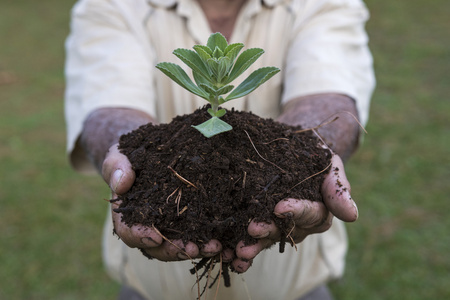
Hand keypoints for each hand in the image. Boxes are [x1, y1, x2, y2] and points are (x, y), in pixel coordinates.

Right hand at [102, 144, 222, 260]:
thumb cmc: (131, 156)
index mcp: (128, 215)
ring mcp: (169, 226)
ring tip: (214, 247)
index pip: (129, 232)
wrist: (150, 152)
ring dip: (197, 249)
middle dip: (174, 250)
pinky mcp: (188, 221)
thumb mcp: (119, 156)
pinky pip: (197, 235)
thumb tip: (122, 183)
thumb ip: (117, 168)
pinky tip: (225, 242)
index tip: (154, 236)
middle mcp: (148, 226)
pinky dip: (209, 240)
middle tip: (191, 249)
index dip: (140, 236)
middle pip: (157, 246)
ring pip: (180, 245)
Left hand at [230, 154, 357, 271]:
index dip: (296, 211)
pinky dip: (236, 247)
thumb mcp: (329, 165)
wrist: (290, 148)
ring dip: (251, 247)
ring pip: (265, 239)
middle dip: (268, 232)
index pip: (310, 214)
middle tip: (252, 231)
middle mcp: (297, 224)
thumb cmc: (313, 156)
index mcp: (317, 211)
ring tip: (237, 252)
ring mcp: (276, 226)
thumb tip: (352, 216)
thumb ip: (338, 189)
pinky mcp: (255, 223)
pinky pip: (248, 237)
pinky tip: (225, 253)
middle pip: (284, 231)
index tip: (280, 207)